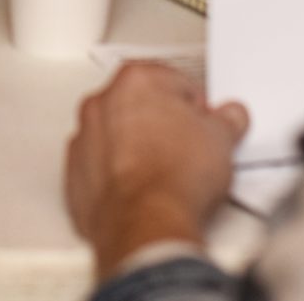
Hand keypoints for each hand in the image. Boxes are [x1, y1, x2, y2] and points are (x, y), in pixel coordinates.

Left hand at [64, 62, 249, 281]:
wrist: (147, 223)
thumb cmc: (174, 178)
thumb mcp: (221, 139)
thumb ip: (225, 120)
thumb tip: (229, 119)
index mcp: (136, 81)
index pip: (173, 81)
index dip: (195, 106)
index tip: (204, 123)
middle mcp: (102, 103)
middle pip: (141, 105)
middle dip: (163, 124)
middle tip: (189, 149)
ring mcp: (84, 138)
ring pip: (116, 135)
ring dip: (137, 148)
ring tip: (166, 175)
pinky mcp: (75, 174)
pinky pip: (100, 167)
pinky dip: (118, 176)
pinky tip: (143, 192)